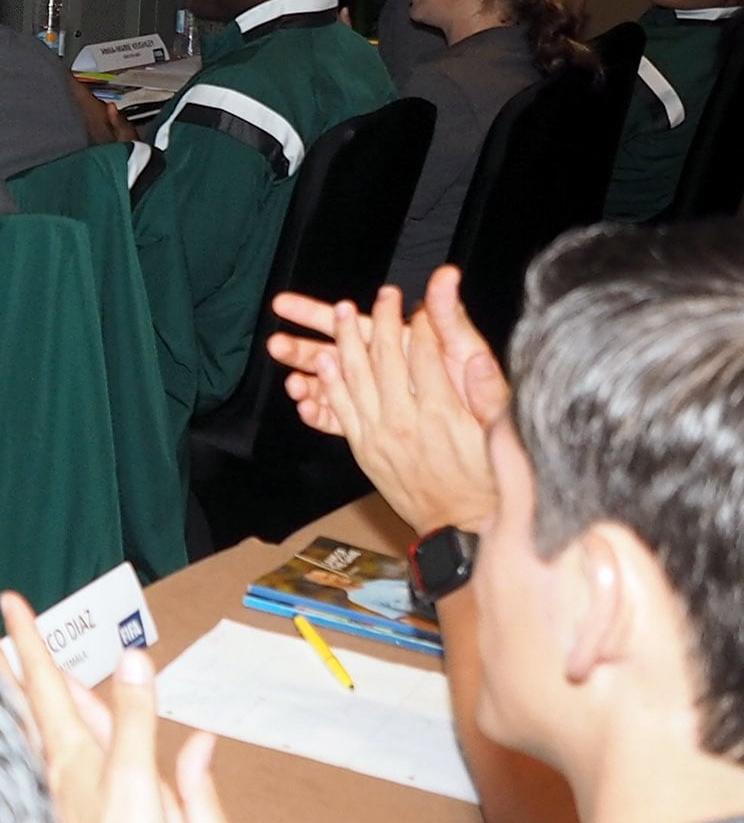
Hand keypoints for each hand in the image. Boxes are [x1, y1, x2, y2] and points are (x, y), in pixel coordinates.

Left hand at [265, 269, 498, 531]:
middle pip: (384, 358)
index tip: (421, 302)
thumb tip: (477, 357)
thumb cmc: (488, 480)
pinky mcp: (363, 449)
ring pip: (353, 378)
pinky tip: (322, 361)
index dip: (422, 322)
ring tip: (342, 311)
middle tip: (383, 295)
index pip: (424, 353)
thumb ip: (488, 392)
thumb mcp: (500, 435)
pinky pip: (338, 410)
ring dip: (345, 341)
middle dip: (382, 320)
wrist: (462, 527)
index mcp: (442, 412)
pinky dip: (327, 383)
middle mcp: (404, 421)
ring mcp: (378, 436)